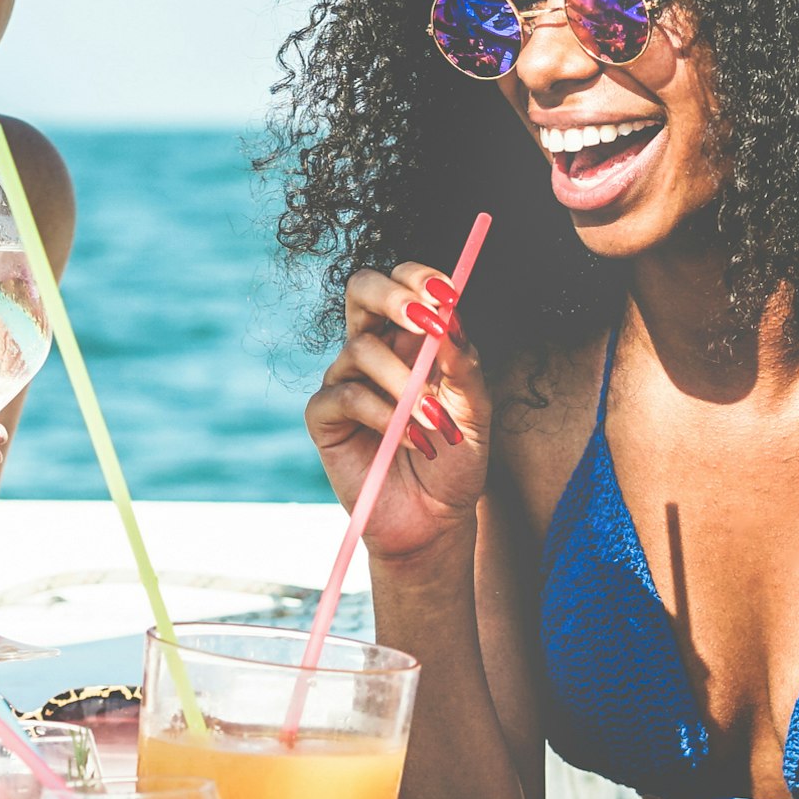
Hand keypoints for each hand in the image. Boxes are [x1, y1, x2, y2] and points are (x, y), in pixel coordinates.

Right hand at [305, 264, 488, 561]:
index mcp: (409, 338)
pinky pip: (345, 395)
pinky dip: (383, 415)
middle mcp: (372, 350)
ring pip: (361, 348)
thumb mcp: (474, 410)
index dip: (419, 278)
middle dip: (394, 296)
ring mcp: (344, 380)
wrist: (434, 520)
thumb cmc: (455, 462)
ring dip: (405, 382)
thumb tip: (450, 321)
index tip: (449, 295)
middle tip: (427, 322)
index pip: (402, 282)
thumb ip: (464, 364)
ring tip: (434, 422)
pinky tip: (412, 441)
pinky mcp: (324, 418)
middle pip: (361, 288)